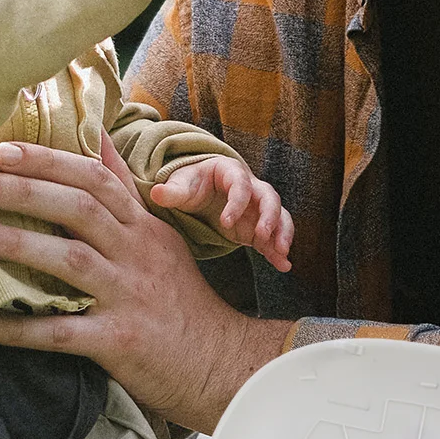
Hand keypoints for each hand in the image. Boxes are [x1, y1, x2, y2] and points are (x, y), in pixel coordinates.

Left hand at [0, 137, 291, 433]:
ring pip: (68, 260)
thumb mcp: (160, 240)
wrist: (218, 365)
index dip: (49, 160)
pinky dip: (16, 328)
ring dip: (15, 243)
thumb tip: (95, 137)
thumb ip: (124, 192)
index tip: (5, 150)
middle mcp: (137, 256)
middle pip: (79, 208)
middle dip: (25, 191)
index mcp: (143, 229)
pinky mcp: (118, 342)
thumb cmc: (181, 303)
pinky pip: (59, 332)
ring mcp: (128, 298)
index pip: (96, 179)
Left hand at [151, 156, 294, 271]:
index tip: (225, 223)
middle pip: (269, 197)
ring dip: (282, 233)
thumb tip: (156, 192)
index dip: (236, 202)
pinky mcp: (258, 227)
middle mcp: (251, 188)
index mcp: (230, 172)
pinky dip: (279, 251)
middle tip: (262, 236)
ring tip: (281, 253)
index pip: (240, 184)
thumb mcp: (181, 186)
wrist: (200, 193)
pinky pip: (274, 237)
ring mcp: (258, 208)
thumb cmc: (191, 185)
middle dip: (269, 216)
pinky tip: (283, 266)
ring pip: (279, 216)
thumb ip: (171, 192)